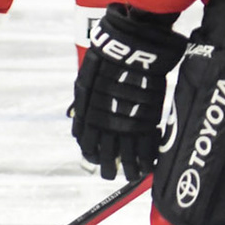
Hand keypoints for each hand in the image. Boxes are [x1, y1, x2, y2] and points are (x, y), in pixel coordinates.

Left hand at [73, 3, 184, 180]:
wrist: (129, 49)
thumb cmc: (106, 59)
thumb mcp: (85, 80)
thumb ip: (82, 102)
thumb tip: (76, 116)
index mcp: (88, 116)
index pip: (86, 144)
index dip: (91, 154)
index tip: (95, 158)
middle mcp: (105, 125)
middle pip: (104, 157)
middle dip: (107, 168)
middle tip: (110, 173)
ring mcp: (126, 125)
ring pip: (126, 158)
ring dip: (128, 170)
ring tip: (132, 175)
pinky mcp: (146, 121)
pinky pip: (146, 148)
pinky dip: (146, 159)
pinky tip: (148, 165)